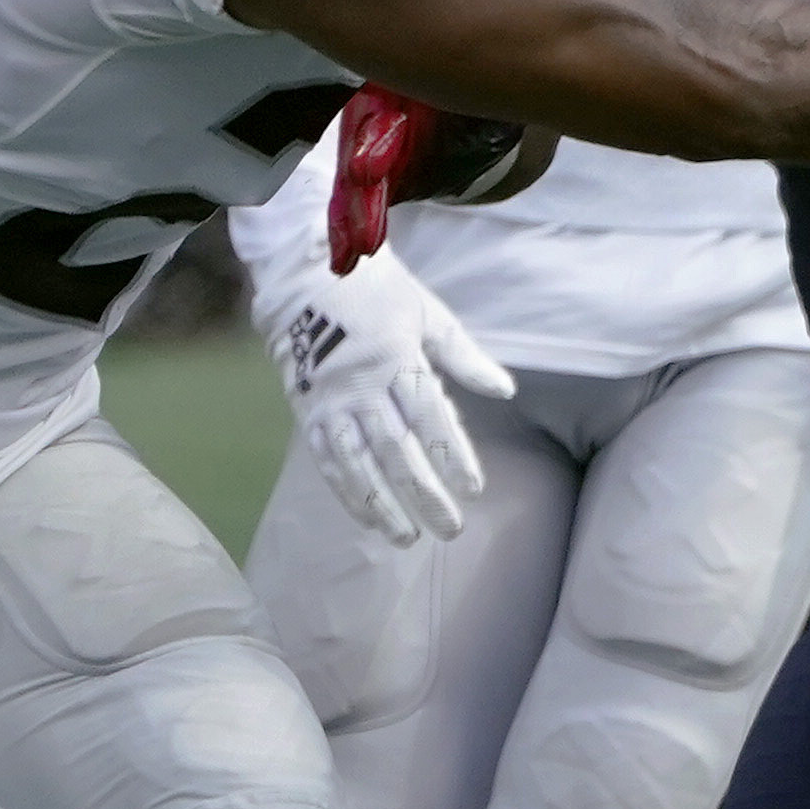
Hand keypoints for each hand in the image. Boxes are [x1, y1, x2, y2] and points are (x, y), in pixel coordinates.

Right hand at [243, 148, 513, 541]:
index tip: (474, 488)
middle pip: (397, 449)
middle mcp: (362, 385)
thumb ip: (465, 357)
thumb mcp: (428, 313)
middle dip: (425, 493)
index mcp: (398, 358)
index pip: (430, 416)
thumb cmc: (377, 290)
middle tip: (452, 528)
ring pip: (358, 462)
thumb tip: (505, 390)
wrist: (304, 270)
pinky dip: (347, 491)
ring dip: (382, 504)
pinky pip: (326, 458)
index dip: (453, 454)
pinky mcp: (305, 409)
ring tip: (408, 538)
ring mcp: (329, 400)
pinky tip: (367, 518)